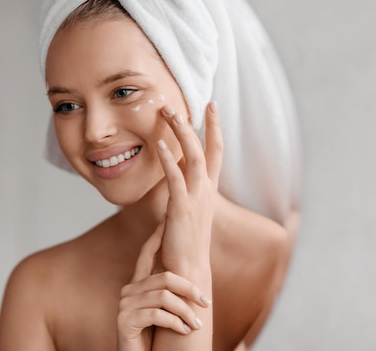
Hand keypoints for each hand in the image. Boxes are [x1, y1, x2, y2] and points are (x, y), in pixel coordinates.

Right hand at [117, 219, 210, 350]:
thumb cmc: (153, 339)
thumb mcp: (163, 313)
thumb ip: (168, 294)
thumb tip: (189, 274)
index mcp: (137, 285)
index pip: (146, 253)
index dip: (158, 236)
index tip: (168, 220)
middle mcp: (128, 290)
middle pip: (165, 277)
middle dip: (190, 289)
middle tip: (206, 302)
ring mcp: (124, 305)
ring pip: (164, 297)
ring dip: (186, 312)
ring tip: (196, 325)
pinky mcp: (125, 320)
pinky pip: (158, 314)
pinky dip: (176, 323)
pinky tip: (184, 330)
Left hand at [157, 102, 222, 276]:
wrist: (188, 272)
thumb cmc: (184, 242)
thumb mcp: (185, 210)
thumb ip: (182, 190)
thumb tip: (173, 174)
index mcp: (208, 190)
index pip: (216, 152)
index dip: (214, 128)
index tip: (210, 107)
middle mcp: (206, 191)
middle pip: (208, 149)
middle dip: (198, 124)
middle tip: (185, 103)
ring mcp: (196, 199)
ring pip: (194, 157)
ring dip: (182, 134)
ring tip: (169, 114)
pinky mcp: (181, 209)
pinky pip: (175, 179)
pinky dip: (168, 160)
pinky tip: (159, 145)